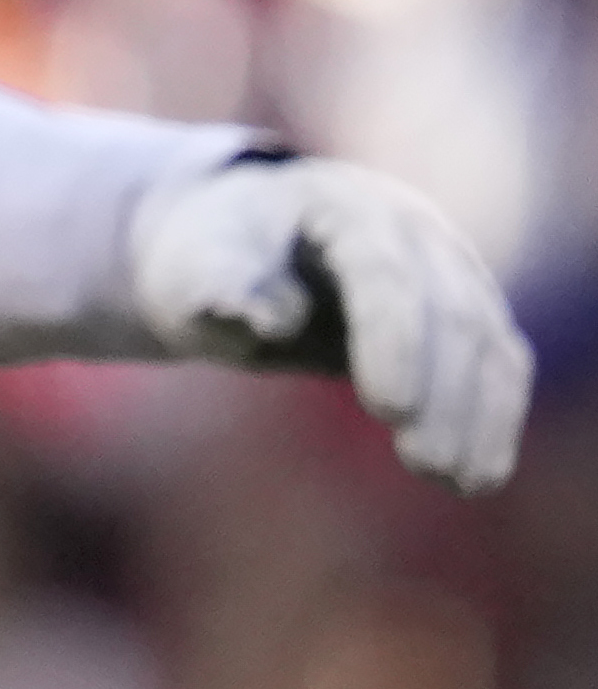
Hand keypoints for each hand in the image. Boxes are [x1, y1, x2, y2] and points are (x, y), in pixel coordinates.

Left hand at [129, 152, 532, 491]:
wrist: (245, 244)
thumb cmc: (212, 260)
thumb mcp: (192, 268)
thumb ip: (219, 287)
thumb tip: (265, 321)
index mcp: (342, 205)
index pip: (382, 272)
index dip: (392, 341)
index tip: (386, 411)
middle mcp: (413, 229)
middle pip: (447, 310)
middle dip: (443, 392)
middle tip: (424, 464)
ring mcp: (450, 267)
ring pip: (485, 342)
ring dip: (480, 416)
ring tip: (459, 484)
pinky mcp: (467, 310)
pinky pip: (497, 364)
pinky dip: (494, 419)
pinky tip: (478, 477)